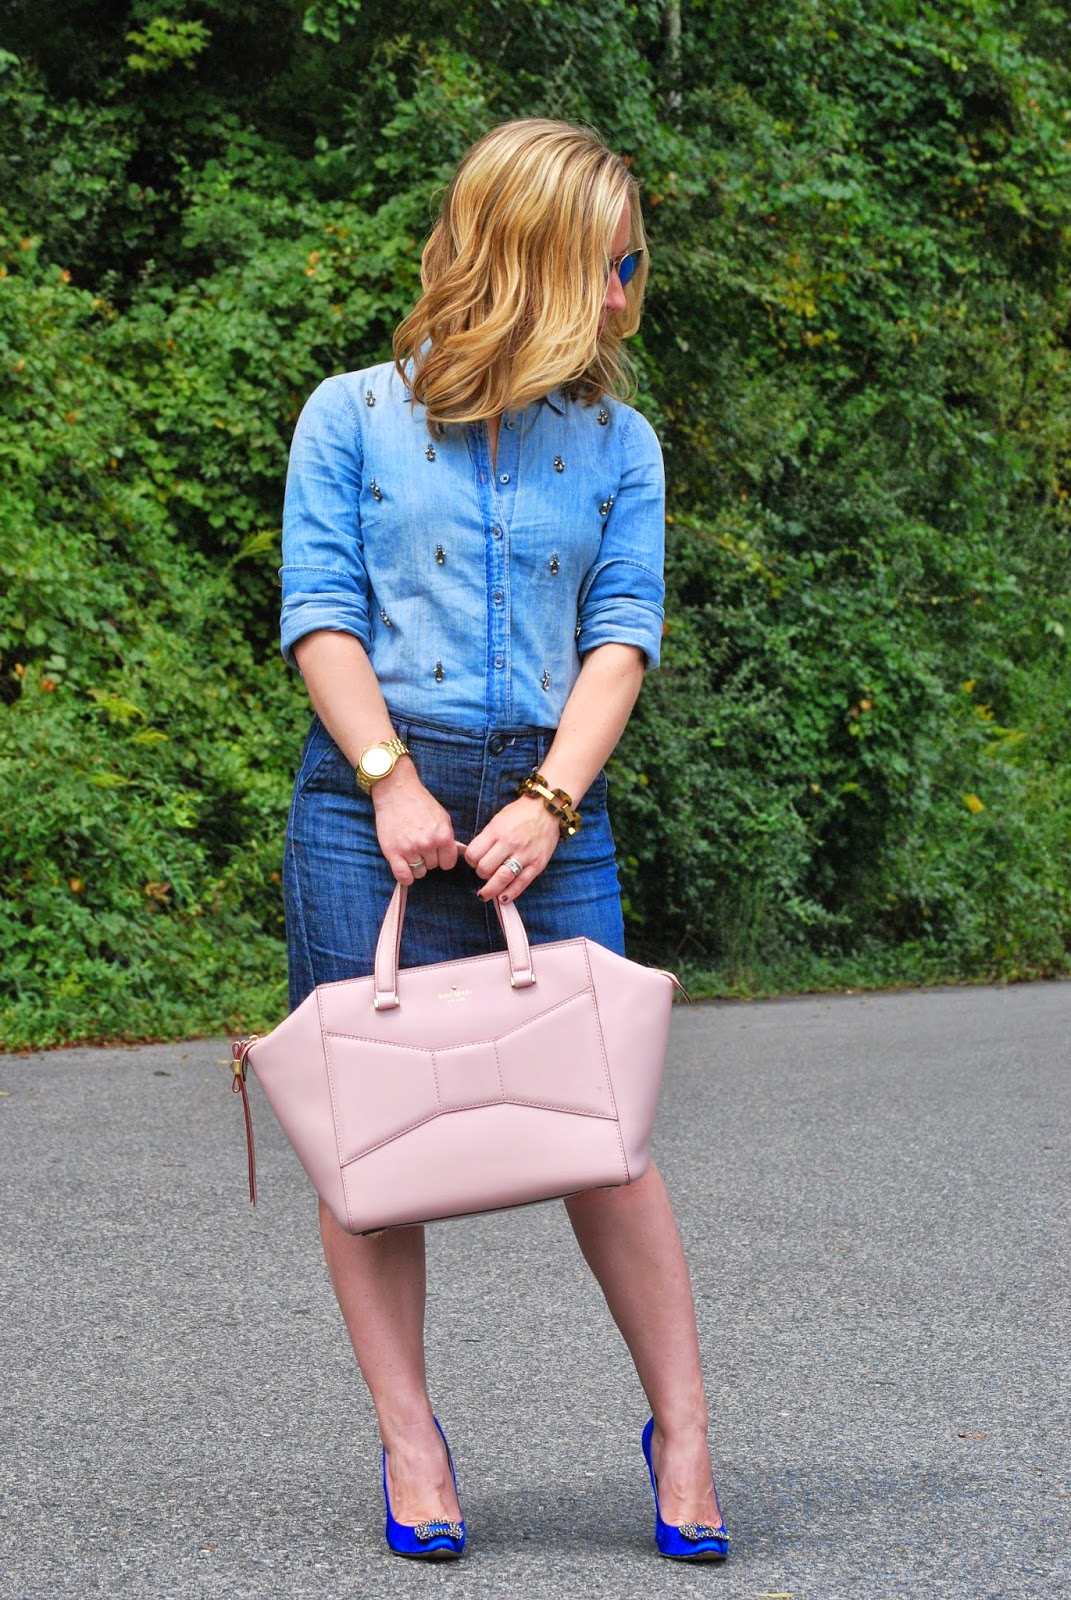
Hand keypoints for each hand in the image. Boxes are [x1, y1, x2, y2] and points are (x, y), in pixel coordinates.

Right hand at [372, 764, 457, 884]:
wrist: (396, 792)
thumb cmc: (420, 803)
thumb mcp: (443, 817)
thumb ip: (447, 837)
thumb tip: (451, 855)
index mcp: (443, 836)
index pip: (448, 863)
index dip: (443, 858)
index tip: (436, 852)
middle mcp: (428, 844)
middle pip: (433, 867)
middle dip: (428, 858)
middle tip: (419, 843)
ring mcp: (410, 849)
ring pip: (419, 872)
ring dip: (415, 864)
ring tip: (410, 849)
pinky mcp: (393, 852)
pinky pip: (403, 876)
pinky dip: (405, 876)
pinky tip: (404, 867)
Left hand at [465, 797, 560, 902]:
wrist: (547, 809)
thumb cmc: (520, 813)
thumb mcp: (498, 820)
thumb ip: (487, 838)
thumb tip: (476, 857)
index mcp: (496, 831)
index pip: (474, 854)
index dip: (471, 860)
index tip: (475, 861)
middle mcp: (509, 844)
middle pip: (485, 868)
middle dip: (480, 873)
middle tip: (484, 872)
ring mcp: (524, 855)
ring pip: (501, 878)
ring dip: (490, 890)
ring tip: (485, 894)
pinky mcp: (537, 864)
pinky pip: (521, 883)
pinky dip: (510, 893)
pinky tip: (502, 898)